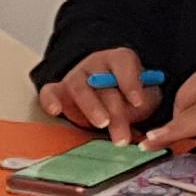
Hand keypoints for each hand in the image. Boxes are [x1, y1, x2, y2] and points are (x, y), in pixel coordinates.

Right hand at [37, 46, 161, 140]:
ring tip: (101, 125)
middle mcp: (95, 65)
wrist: (107, 95)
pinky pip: (50, 91)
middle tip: (122, 135)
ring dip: (91, 107)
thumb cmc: (128, 96)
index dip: (131, 81)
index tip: (137, 102)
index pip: (123, 62)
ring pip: (79, 88)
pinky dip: (50, 100)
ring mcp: (75, 76)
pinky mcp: (59, 91)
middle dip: (115, 111)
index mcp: (119, 60)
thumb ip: (145, 105)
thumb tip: (145, 128)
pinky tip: (56, 111)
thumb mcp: (145, 97)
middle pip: (103, 83)